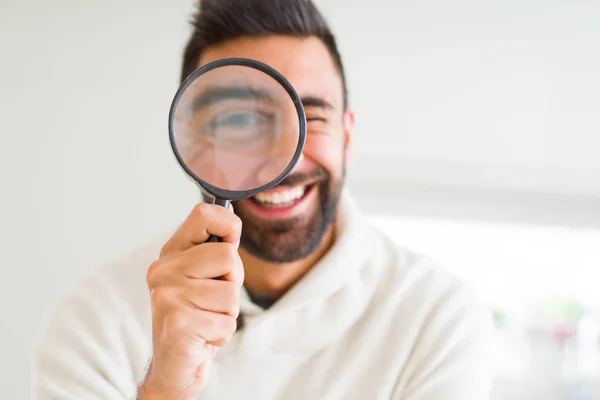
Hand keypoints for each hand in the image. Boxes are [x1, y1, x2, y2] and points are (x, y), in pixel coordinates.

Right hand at [139, 203, 243, 399]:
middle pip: (228, 256)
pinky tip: (203, 336)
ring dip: (227, 312)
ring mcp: (167, 296)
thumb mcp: (205, 277)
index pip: (204, 214)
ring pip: (231, 293)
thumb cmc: (196, 315)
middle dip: (232, 282)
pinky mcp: (178, 323)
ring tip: (206, 319)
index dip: (229, 225)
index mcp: (171, 253)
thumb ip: (216, 251)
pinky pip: (227, 321)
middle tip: (213, 300)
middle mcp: (163, 270)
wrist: (175, 364)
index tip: (230, 242)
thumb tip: (233, 221)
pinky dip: (222, 333)